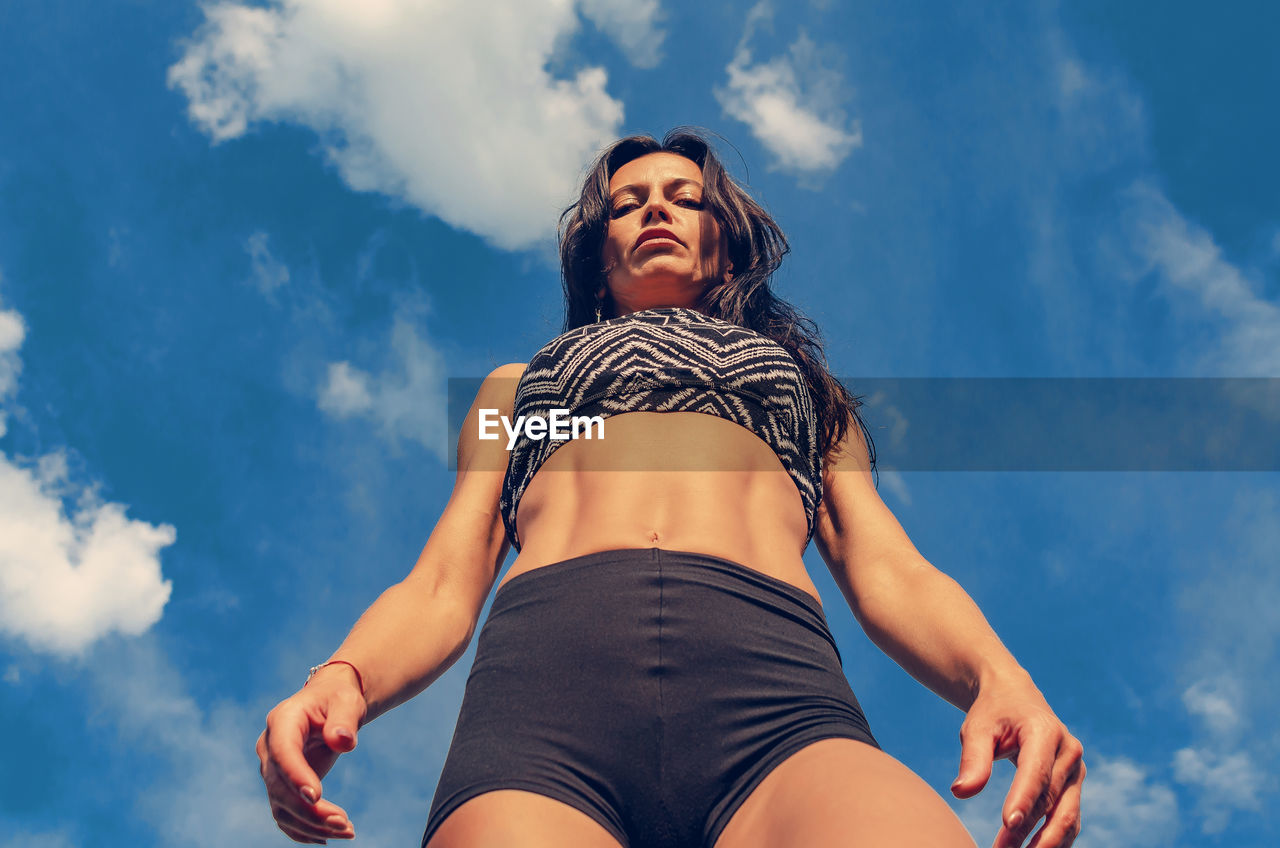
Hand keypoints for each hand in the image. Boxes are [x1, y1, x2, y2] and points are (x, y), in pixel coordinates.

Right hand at [256, 664, 367, 842]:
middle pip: (280, 787)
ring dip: (311, 825)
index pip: (283, 752)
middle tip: (344, 822)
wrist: (330, 704)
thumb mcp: (346, 702)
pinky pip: (285, 814)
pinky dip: (303, 830)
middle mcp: (270, 747)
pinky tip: (328, 837)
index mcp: (283, 721)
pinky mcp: (281, 785)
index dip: (295, 775)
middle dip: (310, 810)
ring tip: (347, 831)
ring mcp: (272, 769)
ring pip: (281, 806)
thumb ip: (344, 720)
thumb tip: (343, 741)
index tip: (316, 797)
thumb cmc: (339, 699)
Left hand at [950, 676, 1084, 847]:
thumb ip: (973, 759)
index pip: (1036, 772)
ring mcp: (1075, 770)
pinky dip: (1053, 840)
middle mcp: (1068, 751)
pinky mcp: (1073, 785)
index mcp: (1045, 731)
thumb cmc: (993, 713)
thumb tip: (961, 792)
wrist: (1015, 699)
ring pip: (1065, 815)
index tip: (1008, 825)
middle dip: (1026, 830)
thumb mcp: (977, 728)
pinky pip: (1068, 818)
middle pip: (1049, 799)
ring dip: (1043, 843)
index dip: (1023, 800)